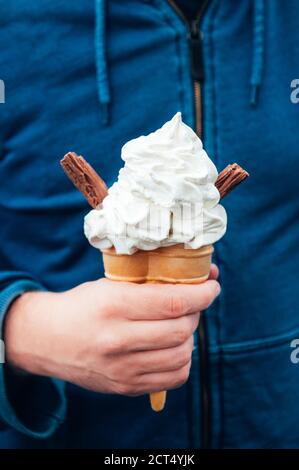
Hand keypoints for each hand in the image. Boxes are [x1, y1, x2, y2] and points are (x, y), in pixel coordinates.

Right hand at [4, 267, 219, 395]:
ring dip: (189, 337)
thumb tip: (195, 281)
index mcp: (114, 305)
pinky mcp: (125, 386)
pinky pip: (173, 378)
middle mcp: (118, 339)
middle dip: (197, 313)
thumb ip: (149, 287)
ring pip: (181, 355)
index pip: (174, 302)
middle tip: (193, 304)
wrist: (47, 339)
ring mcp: (122, 368)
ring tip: (180, 325)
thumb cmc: (82, 305)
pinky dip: (182, 361)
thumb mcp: (110, 286)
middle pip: (181, 330)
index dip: (202, 294)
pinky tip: (172, 348)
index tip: (211, 287)